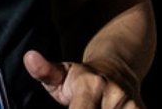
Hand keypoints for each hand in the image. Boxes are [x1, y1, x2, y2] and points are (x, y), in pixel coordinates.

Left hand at [24, 50, 142, 108]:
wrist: (117, 70)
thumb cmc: (81, 77)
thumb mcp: (61, 73)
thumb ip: (45, 71)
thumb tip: (29, 57)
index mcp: (91, 86)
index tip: (70, 107)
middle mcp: (115, 96)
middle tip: (79, 105)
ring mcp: (132, 105)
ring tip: (92, 105)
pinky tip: (102, 108)